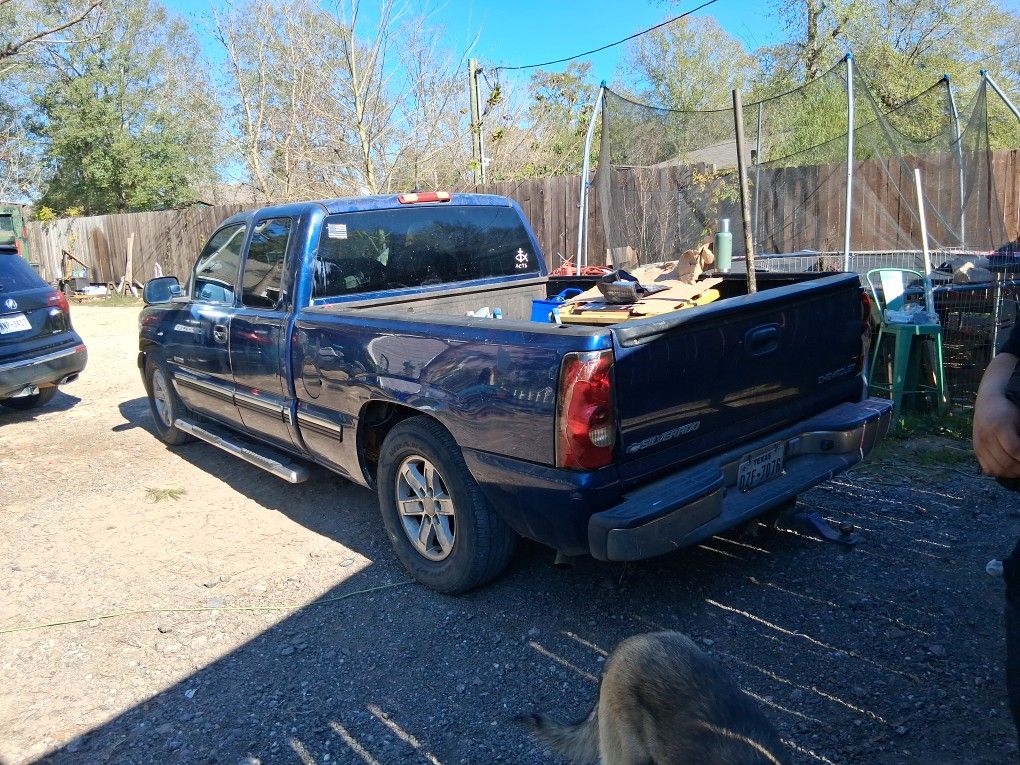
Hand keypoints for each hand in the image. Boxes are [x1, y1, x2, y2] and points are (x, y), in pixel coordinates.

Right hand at [973, 354, 1019, 477]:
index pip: (1015, 450)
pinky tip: (1009, 468)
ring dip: (1012, 472)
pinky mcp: (976, 450)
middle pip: (1007, 462)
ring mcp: (979, 445)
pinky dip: (1000, 472)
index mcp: (999, 427)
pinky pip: (988, 469)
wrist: (987, 402)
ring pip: (997, 468)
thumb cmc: (1008, 410)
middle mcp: (986, 437)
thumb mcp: (1019, 420)